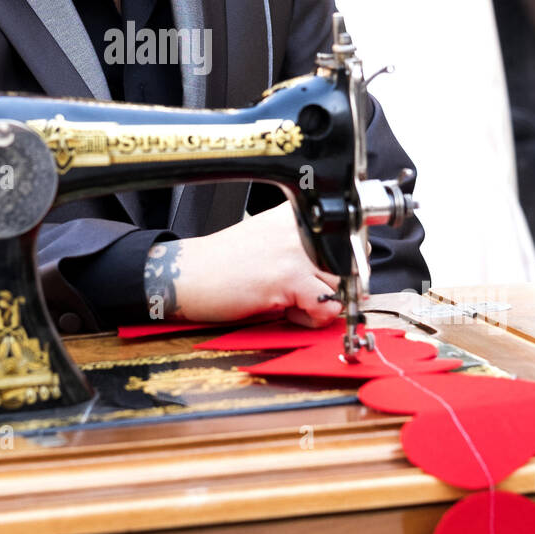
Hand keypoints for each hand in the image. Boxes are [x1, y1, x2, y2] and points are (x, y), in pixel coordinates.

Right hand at [144, 201, 342, 326]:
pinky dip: (312, 318)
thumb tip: (340, 275)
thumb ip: (303, 251)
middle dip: (330, 286)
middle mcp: (298, 228)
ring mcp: (295, 252)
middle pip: (345, 263)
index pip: (343, 239)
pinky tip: (286, 311)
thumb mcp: (269, 242)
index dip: (336, 265)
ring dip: (322, 302)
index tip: (320, 277)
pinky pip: (326, 305)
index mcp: (294, 215)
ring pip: (341, 284)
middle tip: (301, 294)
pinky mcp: (288, 278)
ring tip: (292, 302)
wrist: (189, 274)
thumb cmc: (223, 263)